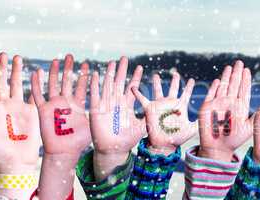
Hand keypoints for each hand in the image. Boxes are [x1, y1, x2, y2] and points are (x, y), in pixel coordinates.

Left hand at [0, 53, 40, 173]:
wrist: (16, 162)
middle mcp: (4, 106)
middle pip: (2, 83)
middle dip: (2, 68)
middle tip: (2, 54)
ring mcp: (18, 108)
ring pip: (17, 85)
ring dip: (17, 71)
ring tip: (17, 57)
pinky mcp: (31, 112)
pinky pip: (32, 94)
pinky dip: (34, 82)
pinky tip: (35, 72)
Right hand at [31, 55, 91, 157]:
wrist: (64, 152)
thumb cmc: (79, 142)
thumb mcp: (92, 124)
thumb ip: (98, 113)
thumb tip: (114, 105)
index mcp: (77, 104)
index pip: (80, 86)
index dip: (82, 75)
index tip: (86, 63)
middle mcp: (65, 102)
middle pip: (66, 81)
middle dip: (68, 68)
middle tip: (70, 56)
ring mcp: (54, 105)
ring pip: (52, 84)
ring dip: (53, 72)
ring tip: (56, 60)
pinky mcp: (43, 110)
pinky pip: (38, 95)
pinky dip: (36, 84)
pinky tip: (36, 73)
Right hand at [88, 56, 143, 177]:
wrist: (113, 149)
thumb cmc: (127, 140)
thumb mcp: (141, 128)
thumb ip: (149, 119)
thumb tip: (164, 114)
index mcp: (127, 105)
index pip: (132, 87)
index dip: (135, 77)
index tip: (140, 67)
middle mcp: (117, 102)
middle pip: (119, 82)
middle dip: (122, 70)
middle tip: (124, 58)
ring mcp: (106, 104)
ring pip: (108, 85)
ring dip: (109, 74)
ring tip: (112, 62)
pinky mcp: (97, 109)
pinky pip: (96, 94)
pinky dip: (95, 85)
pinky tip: (96, 74)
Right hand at [131, 72, 195, 154]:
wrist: (164, 145)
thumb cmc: (177, 138)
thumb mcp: (191, 129)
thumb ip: (200, 122)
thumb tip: (210, 117)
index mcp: (180, 107)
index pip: (186, 94)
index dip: (188, 87)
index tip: (192, 80)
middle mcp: (170, 104)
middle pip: (172, 89)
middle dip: (174, 81)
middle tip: (175, 73)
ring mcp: (159, 106)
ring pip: (158, 91)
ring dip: (156, 83)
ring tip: (155, 75)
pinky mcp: (150, 109)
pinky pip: (142, 99)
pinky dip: (137, 93)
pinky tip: (133, 86)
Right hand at [197, 60, 252, 160]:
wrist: (218, 148)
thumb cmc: (235, 139)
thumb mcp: (251, 126)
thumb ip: (259, 113)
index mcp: (240, 107)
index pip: (243, 90)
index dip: (245, 80)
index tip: (247, 70)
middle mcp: (229, 104)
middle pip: (233, 85)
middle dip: (236, 74)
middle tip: (240, 63)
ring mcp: (218, 105)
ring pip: (223, 87)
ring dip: (226, 77)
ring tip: (230, 67)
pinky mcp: (207, 108)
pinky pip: (211, 95)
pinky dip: (214, 88)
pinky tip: (217, 81)